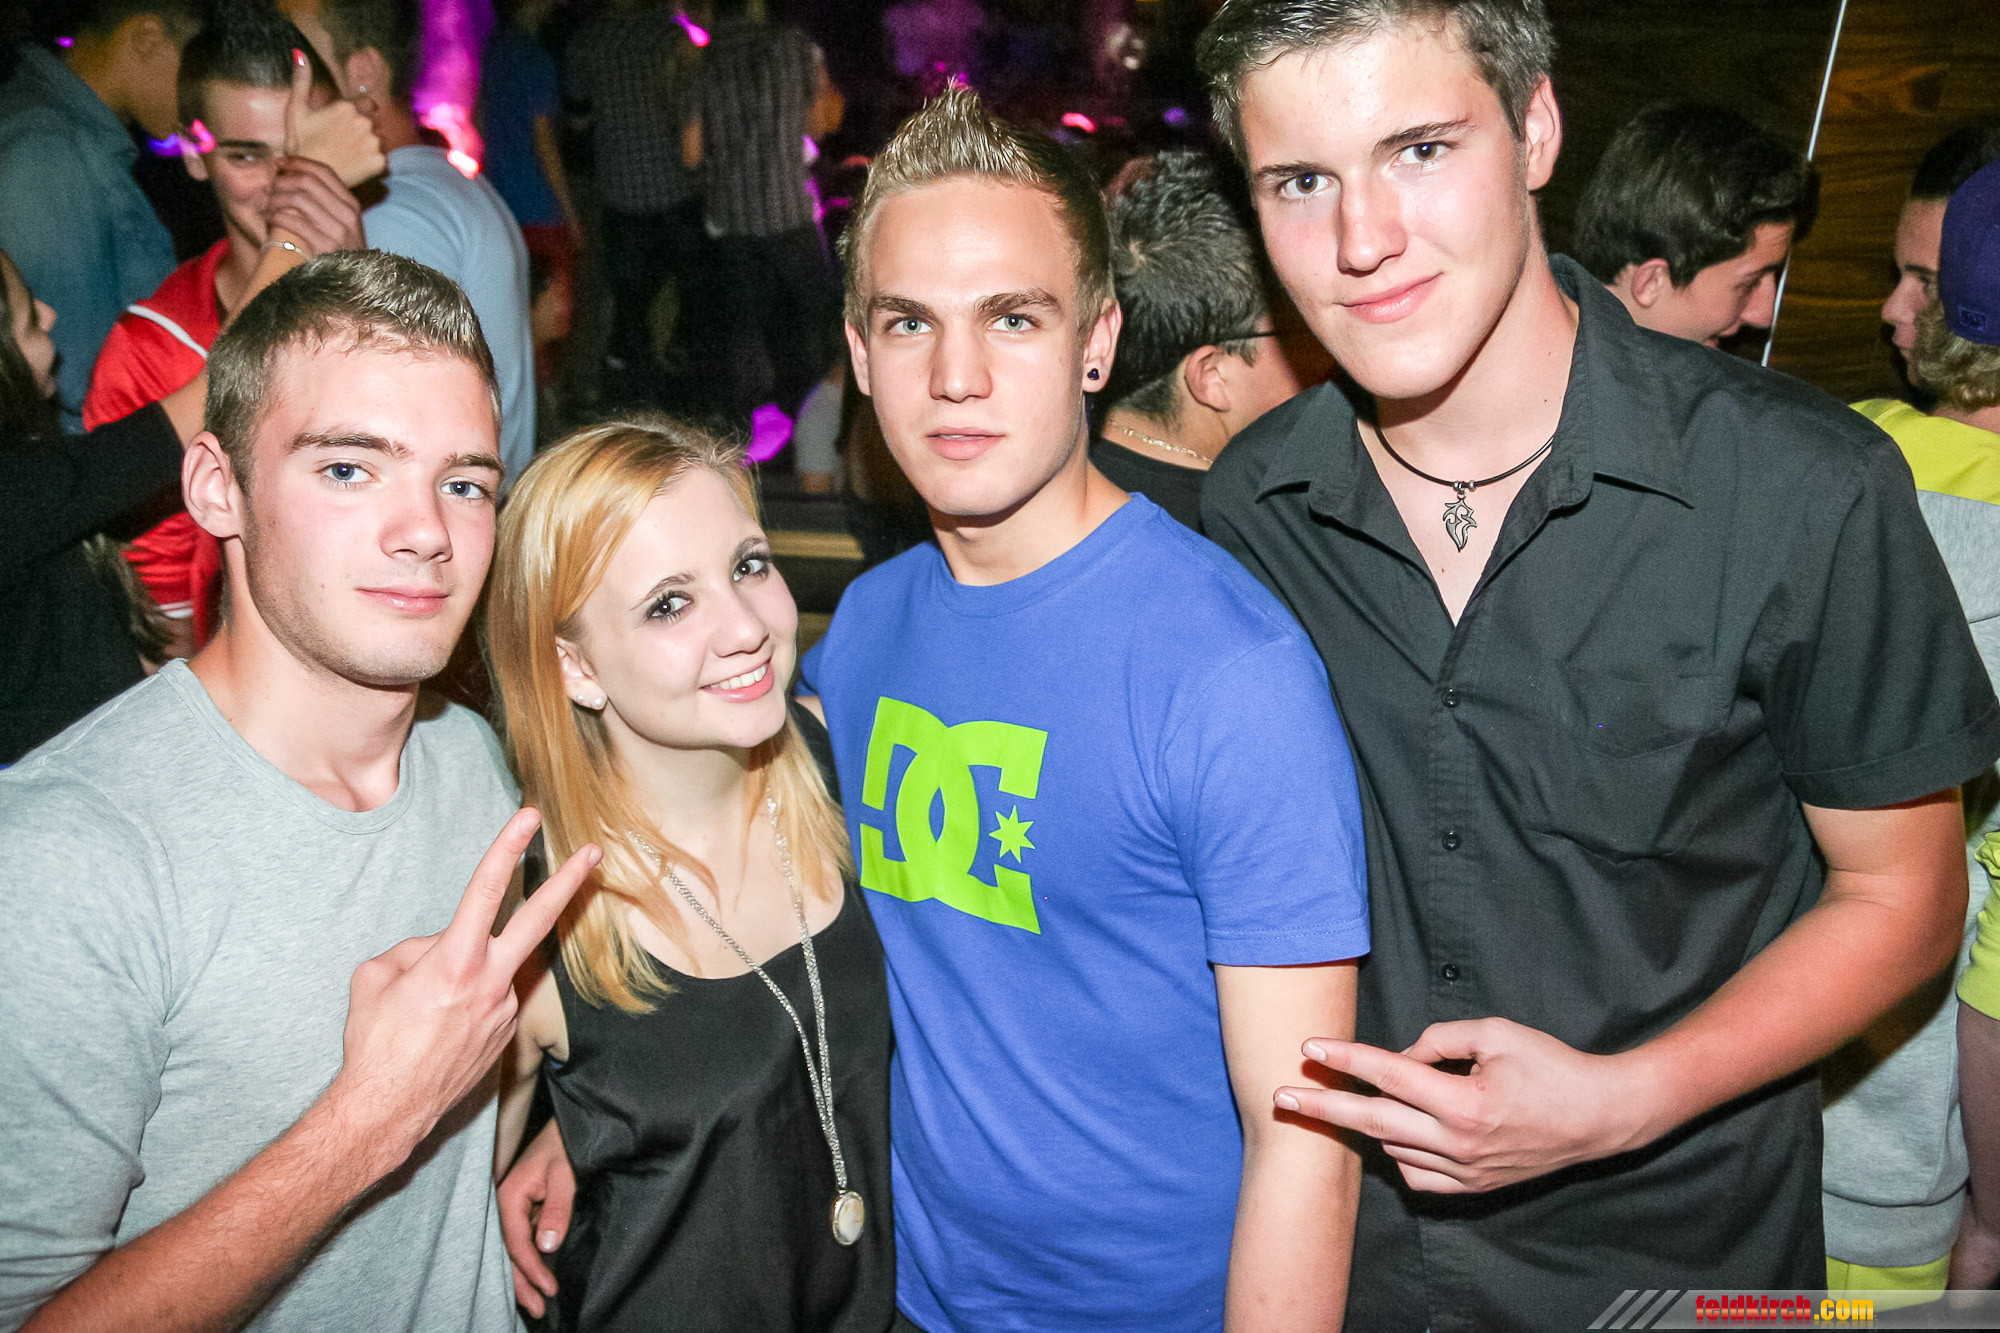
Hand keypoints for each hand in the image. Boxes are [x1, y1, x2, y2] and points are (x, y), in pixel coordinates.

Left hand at [266, 156, 364, 255]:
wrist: (355, 283)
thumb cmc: (342, 252)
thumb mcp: (344, 225)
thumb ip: (328, 204)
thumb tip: (296, 178)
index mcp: (352, 205)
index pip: (325, 172)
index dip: (299, 163)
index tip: (280, 162)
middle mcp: (347, 215)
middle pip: (309, 182)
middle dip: (283, 180)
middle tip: (269, 186)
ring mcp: (338, 232)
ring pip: (298, 199)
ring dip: (276, 198)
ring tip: (266, 204)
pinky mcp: (325, 247)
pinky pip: (293, 222)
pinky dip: (276, 216)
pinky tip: (269, 218)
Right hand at [283, 47, 383, 187]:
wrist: (308, 176)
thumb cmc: (300, 143)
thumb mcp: (296, 110)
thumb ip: (301, 81)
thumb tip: (299, 54)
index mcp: (348, 106)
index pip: (366, 104)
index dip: (357, 114)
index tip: (343, 127)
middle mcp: (364, 122)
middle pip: (373, 122)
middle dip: (363, 130)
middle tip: (344, 144)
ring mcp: (373, 143)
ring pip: (379, 140)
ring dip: (369, 145)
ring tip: (349, 155)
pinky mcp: (379, 162)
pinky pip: (382, 159)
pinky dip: (372, 163)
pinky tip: (356, 166)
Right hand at [330, 810, 598, 1173]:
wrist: (388, 1109)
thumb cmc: (374, 1042)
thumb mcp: (376, 977)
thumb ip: (416, 948)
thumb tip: (440, 945)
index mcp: (455, 961)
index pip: (487, 890)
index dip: (508, 848)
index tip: (529, 818)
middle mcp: (490, 982)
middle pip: (539, 920)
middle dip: (568, 882)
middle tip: (593, 853)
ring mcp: (504, 1010)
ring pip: (495, 967)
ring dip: (470, 970)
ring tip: (425, 1010)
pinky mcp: (506, 1034)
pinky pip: (489, 999)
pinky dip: (469, 1000)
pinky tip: (439, 1027)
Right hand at [498, 1117, 576, 1316]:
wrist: (571, 1123)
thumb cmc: (566, 1143)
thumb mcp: (565, 1174)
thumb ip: (557, 1209)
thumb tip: (546, 1246)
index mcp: (509, 1195)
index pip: (515, 1242)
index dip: (531, 1269)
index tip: (549, 1288)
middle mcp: (506, 1204)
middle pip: (508, 1251)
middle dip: (521, 1283)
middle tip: (538, 1310)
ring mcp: (515, 1207)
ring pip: (514, 1248)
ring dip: (524, 1276)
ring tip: (536, 1303)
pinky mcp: (526, 1207)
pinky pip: (523, 1239)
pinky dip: (530, 1259)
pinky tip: (537, 1276)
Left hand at [1275, 1017, 1656, 1193]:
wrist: (1600, 1117)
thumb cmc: (1552, 1066)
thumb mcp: (1497, 1033)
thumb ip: (1441, 1039)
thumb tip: (1403, 1054)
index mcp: (1465, 1101)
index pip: (1389, 1076)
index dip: (1345, 1060)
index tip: (1309, 1049)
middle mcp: (1461, 1142)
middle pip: (1373, 1123)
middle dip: (1322, 1108)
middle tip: (1280, 1096)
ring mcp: (1467, 1171)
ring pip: (1393, 1149)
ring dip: (1367, 1125)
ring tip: (1347, 1103)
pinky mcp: (1475, 1188)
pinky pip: (1418, 1176)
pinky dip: (1400, 1154)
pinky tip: (1398, 1133)